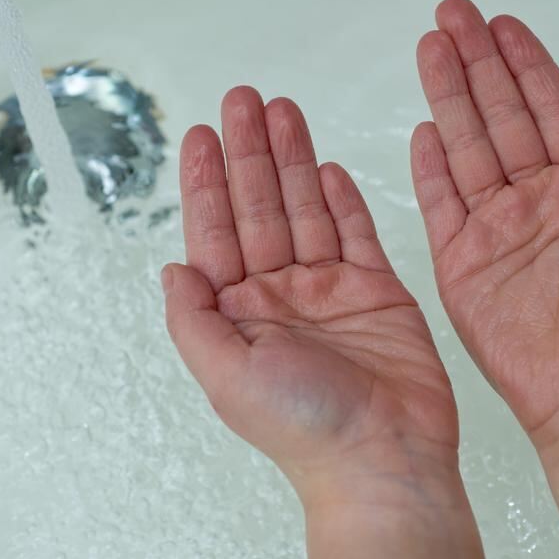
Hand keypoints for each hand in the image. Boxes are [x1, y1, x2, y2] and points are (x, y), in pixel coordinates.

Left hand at [163, 87, 481, 558]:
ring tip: (284, 113)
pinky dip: (342, 199)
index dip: (208, 180)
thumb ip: (192, 318)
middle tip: (245, 102)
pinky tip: (326, 168)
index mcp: (240, 313)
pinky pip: (356, 233)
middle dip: (251, 152)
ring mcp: (330, 290)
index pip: (217, 231)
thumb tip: (171, 269)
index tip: (202, 135)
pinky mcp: (377, 291)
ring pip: (306, 209)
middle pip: (260, 207)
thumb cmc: (307, 429)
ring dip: (294, 161)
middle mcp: (281, 295)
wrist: (386, 456)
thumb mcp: (226, 373)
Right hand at [412, 0, 558, 558]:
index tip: (502, 25)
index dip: (524, 64)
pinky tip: (424, 131)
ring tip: (431, 50)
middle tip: (453, 17)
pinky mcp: (461, 260)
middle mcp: (534, 199)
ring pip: (466, 146)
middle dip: (475, 63)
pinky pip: (441, 202)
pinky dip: (430, 167)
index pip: (548, 107)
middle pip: (499, 114)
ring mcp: (495, 228)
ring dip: (448, 97)